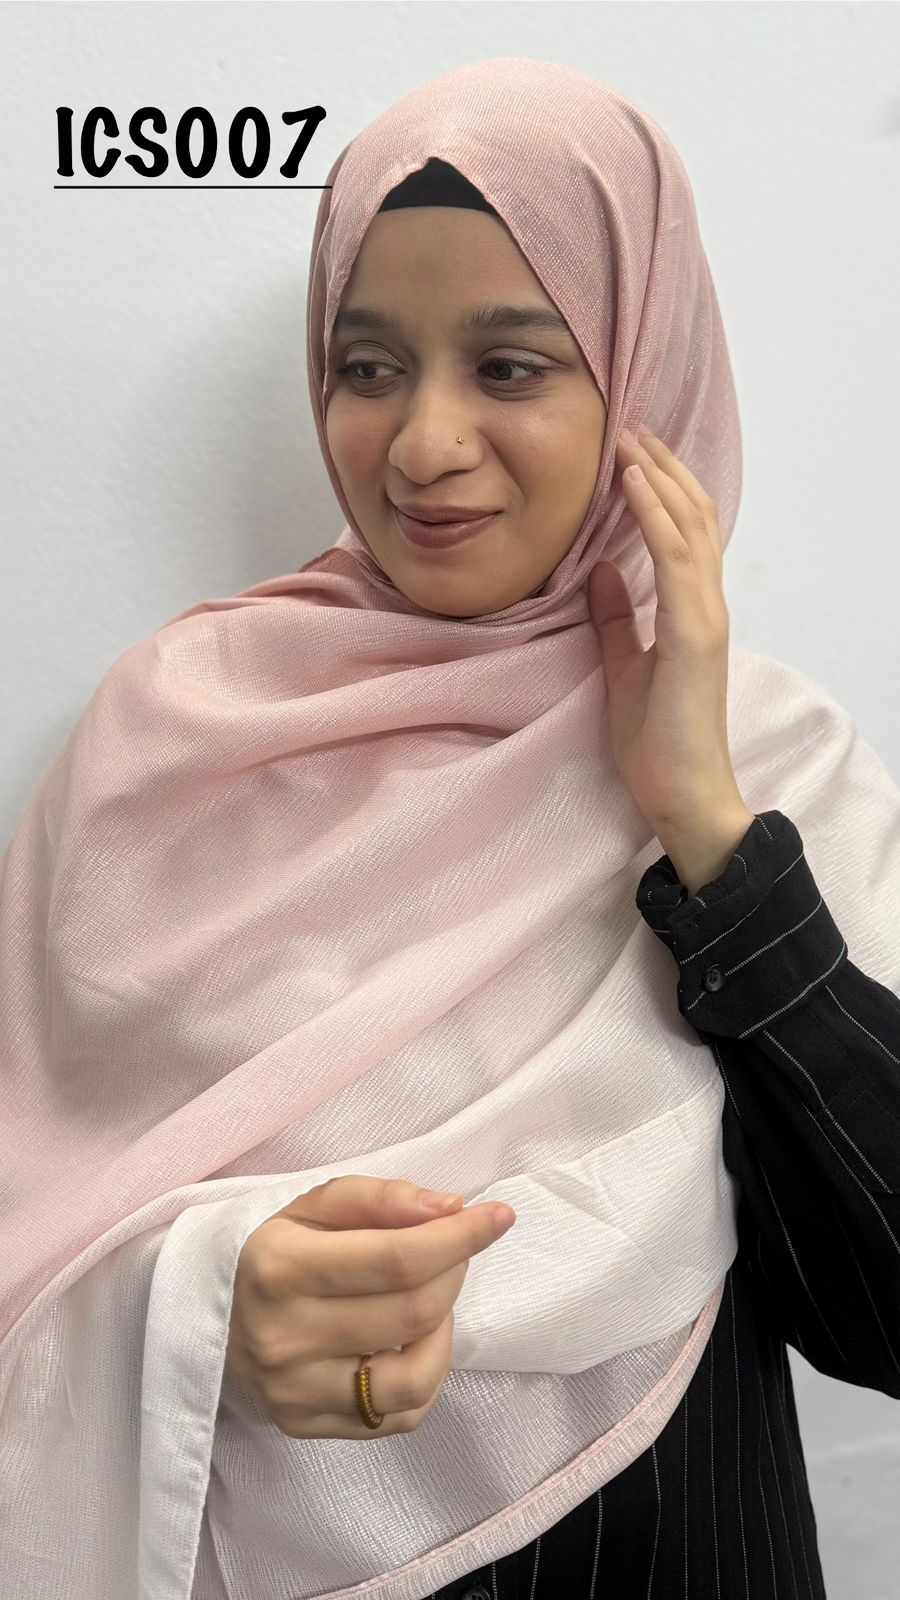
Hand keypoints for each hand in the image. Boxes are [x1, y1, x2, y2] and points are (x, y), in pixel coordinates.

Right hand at [224, 1174, 515, 1439]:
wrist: (204, 1309)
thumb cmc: (270, 1246)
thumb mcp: (313, 1203)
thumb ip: (382, 1197)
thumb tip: (451, 1208)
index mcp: (281, 1267)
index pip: (399, 1258)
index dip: (462, 1237)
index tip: (498, 1216)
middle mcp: (284, 1336)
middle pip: (415, 1311)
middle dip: (454, 1271)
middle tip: (451, 1250)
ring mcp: (294, 1391)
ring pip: (415, 1375)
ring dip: (445, 1330)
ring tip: (430, 1300)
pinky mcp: (304, 1426)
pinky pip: (399, 1417)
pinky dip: (426, 1375)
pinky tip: (411, 1343)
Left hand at [587, 424, 753, 890]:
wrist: (683, 798)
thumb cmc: (657, 746)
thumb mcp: (624, 670)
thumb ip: (616, 621)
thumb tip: (599, 572)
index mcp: (690, 614)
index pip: (683, 535)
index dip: (661, 491)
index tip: (629, 454)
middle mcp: (705, 608)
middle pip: (693, 519)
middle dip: (661, 470)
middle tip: (630, 428)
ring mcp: (704, 620)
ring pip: (689, 529)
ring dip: (657, 481)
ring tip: (629, 441)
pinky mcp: (694, 638)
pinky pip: (675, 563)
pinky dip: (655, 518)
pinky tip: (632, 487)